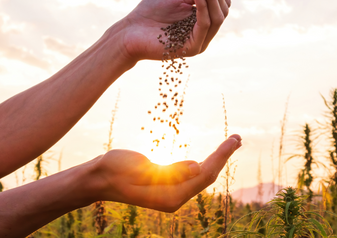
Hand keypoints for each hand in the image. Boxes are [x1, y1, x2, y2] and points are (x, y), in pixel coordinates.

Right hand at [86, 134, 241, 211]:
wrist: (98, 178)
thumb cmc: (114, 171)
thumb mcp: (139, 169)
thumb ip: (169, 171)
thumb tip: (197, 167)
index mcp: (169, 197)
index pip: (203, 175)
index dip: (221, 157)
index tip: (233, 140)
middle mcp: (174, 198)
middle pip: (206, 176)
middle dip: (223, 157)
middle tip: (238, 137)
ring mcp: (172, 193)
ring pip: (201, 175)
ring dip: (217, 158)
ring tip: (232, 142)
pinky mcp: (168, 185)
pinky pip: (192, 174)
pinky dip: (205, 162)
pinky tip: (214, 154)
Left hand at [121, 0, 230, 62]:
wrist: (130, 30)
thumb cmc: (151, 13)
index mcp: (201, 22)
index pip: (221, 6)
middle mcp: (203, 34)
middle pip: (222, 12)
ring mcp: (199, 42)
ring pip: (216, 18)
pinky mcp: (192, 48)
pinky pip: (204, 26)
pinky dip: (203, 8)